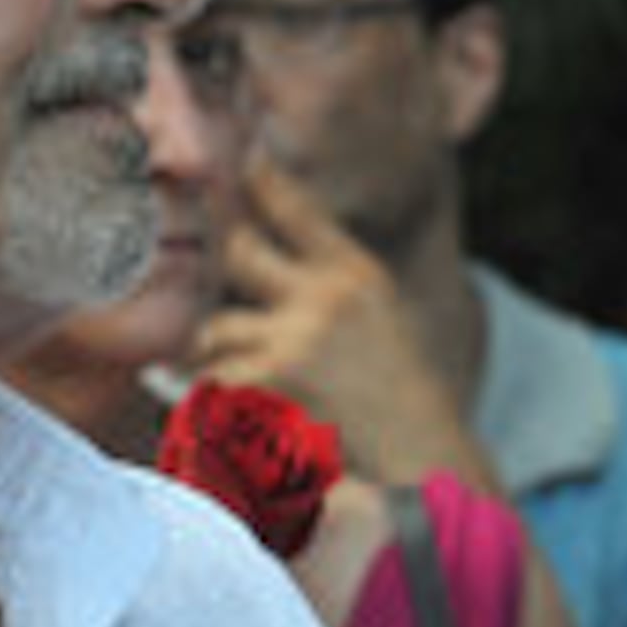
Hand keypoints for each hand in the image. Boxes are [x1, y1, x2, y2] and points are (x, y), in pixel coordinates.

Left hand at [198, 158, 486, 483]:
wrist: (423, 464)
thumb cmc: (399, 398)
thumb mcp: (378, 320)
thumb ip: (325, 285)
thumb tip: (253, 252)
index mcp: (358, 276)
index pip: (297, 210)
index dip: (260, 180)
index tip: (239, 162)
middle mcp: (324, 299)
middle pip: (236, 251)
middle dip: (217, 264)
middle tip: (203, 273)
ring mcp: (292, 342)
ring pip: (213, 331)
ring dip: (221, 358)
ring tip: (256, 384)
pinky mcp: (265, 389)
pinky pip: (212, 383)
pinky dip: (223, 404)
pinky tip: (256, 421)